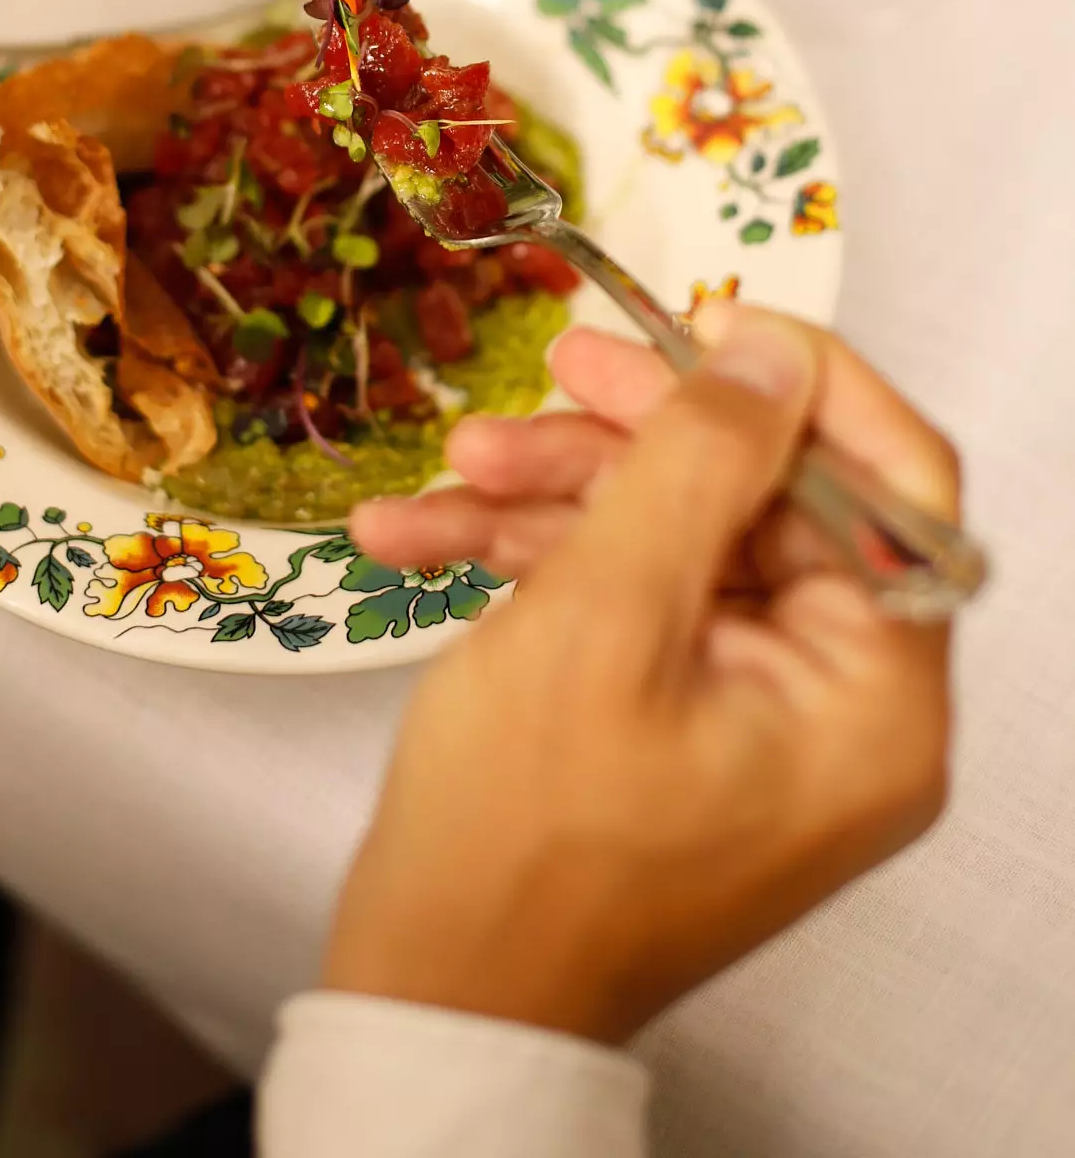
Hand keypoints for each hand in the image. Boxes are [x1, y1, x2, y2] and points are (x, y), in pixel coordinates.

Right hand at [327, 307, 956, 1042]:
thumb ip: (696, 465)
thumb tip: (769, 349)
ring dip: (561, 493)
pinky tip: (422, 535)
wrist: (431, 994)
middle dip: (637, 437)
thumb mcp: (604, 615)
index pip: (894, 484)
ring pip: (679, 537)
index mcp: (872, 699)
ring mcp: (750, 712)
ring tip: (454, 473)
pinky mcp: (675, 716)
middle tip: (554, 372)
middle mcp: (835, 705)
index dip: (805, 385)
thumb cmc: (522, 835)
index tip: (703, 321)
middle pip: (764, 501)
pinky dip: (535, 559)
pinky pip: (629, 598)